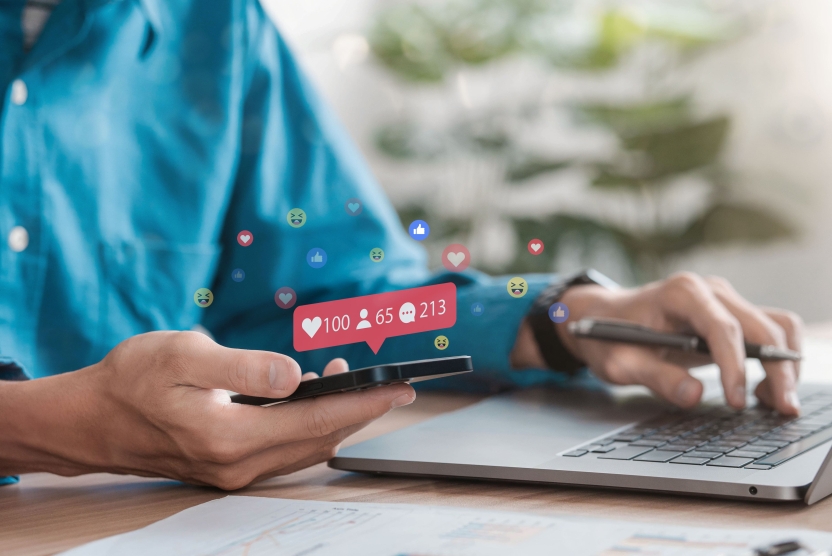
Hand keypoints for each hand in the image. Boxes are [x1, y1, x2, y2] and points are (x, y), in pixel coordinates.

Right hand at [0, 331, 414, 488]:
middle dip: (358, 411)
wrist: (89, 418)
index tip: (400, 388)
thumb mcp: (183, 356)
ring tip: (349, 382)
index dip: (363, 403)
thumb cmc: (131, 380)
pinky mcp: (228, 467)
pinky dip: (309, 427)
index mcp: (231, 437)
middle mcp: (238, 464)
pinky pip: (285, 451)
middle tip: (386, 383)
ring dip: (335, 419)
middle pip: (319, 439)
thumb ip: (242, 368)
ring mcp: (233, 471)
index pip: (317, 421)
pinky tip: (311, 401)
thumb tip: (297, 375)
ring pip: (305, 449)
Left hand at [512, 273, 802, 414]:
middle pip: (761, 326)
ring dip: (785, 364)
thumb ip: (655, 377)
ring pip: (775, 326)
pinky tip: (766, 390)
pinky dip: (778, 358)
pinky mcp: (729, 314)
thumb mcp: (620, 362)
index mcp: (681, 293)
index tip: (736, 401)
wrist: (602, 317)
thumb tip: (695, 395)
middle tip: (783, 410)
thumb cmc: (608, 337)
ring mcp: (723, 300)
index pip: (722, 327)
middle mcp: (709, 290)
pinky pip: (768, 331)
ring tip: (778, 403)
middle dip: (777, 369)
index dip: (735, 366)